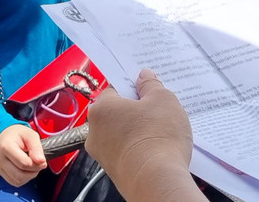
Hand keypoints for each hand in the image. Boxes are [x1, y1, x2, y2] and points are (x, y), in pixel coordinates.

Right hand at [0, 124, 46, 185]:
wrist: (4, 135)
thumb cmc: (18, 134)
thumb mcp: (30, 135)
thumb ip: (36, 147)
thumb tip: (42, 162)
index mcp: (6, 147)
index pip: (24, 163)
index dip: (36, 165)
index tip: (43, 161)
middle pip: (20, 175)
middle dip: (33, 172)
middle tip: (39, 164)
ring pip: (17, 181)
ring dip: (29, 176)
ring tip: (33, 166)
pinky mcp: (0, 172)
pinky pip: (14, 182)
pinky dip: (23, 179)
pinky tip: (26, 170)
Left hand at [86, 69, 193, 199]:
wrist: (157, 182)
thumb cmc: (157, 138)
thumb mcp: (163, 100)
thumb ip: (151, 85)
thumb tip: (145, 77)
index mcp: (101, 109)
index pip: (114, 89)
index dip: (134, 88)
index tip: (149, 90)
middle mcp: (95, 132)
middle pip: (117, 113)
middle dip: (137, 111)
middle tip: (159, 111)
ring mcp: (103, 155)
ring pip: (122, 134)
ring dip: (138, 131)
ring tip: (162, 132)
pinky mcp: (115, 173)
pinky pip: (127, 153)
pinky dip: (140, 149)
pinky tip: (158, 150)